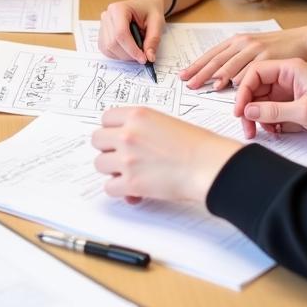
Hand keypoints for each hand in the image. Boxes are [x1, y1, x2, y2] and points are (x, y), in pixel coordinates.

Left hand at [91, 107, 240, 204]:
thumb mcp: (165, 123)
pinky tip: (134, 191)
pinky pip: (109, 187)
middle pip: (97, 140)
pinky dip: (120, 191)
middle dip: (108, 149)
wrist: (210, 165)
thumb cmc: (197, 145)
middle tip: (122, 156)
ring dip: (113, 171)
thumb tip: (125, 143)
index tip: (119, 138)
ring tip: (130, 174)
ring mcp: (127, 158)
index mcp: (136, 115)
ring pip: (99, 164)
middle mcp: (127, 134)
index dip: (112, 130)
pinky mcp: (131, 182)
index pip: (106, 118)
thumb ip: (141, 128)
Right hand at [97, 0, 167, 63]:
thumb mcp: (157, 22)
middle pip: (112, 43)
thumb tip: (149, 57)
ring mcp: (102, 24)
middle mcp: (107, 15)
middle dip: (128, 54)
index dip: (131, 49)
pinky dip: (117, 54)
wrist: (144, 4)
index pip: (121, 33)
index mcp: (119, 9)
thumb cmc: (150, 11)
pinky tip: (128, 49)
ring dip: (123, 56)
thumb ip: (153, 40)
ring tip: (136, 51)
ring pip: (107, 48)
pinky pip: (105, 49)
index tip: (143, 59)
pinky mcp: (102, 32)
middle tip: (143, 56)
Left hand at [181, 26, 306, 89]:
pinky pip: (252, 69)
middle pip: (217, 60)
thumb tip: (216, 76)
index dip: (196, 65)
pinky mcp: (269, 56)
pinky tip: (232, 85)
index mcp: (236, 41)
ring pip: (232, 64)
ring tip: (206, 86)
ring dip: (218, 77)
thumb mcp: (251, 48)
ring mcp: (255, 49)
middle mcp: (243, 43)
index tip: (183, 75)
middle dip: (201, 73)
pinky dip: (241, 77)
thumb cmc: (275, 47)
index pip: (211, 54)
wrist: (301, 40)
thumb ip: (234, 59)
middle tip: (189, 84)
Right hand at [233, 58, 306, 144]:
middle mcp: (287, 79)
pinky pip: (272, 113)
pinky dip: (269, 123)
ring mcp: (290, 94)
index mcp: (290, 69)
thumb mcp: (306, 112)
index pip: (255, 73)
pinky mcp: (294, 108)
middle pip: (255, 89)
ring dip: (258, 118)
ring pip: (261, 103)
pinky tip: (274, 132)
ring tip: (261, 133)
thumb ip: (273, 111)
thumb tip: (246, 112)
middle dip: (248, 108)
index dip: (243, 91)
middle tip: (247, 128)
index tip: (239, 111)